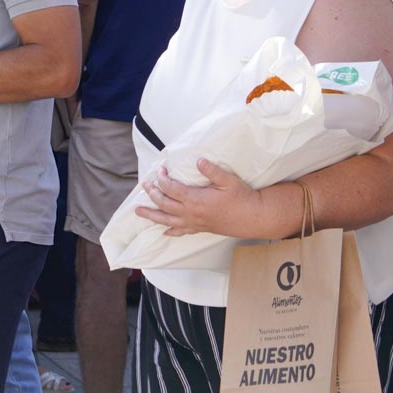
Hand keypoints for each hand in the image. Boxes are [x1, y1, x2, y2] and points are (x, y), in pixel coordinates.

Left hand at [133, 158, 263, 238]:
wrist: (254, 218)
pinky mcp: (200, 229)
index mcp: (196, 200)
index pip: (171, 188)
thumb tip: (198, 160)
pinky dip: (170, 231)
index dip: (162, 178)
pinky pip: (181, 232)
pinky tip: (164, 231)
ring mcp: (195, 223)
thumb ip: (212, 170)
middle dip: (152, 193)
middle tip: (144, 185)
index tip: (160, 170)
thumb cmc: (242, 198)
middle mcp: (191, 213)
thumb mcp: (228, 180)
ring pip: (167, 220)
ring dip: (151, 215)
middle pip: (164, 204)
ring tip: (138, 212)